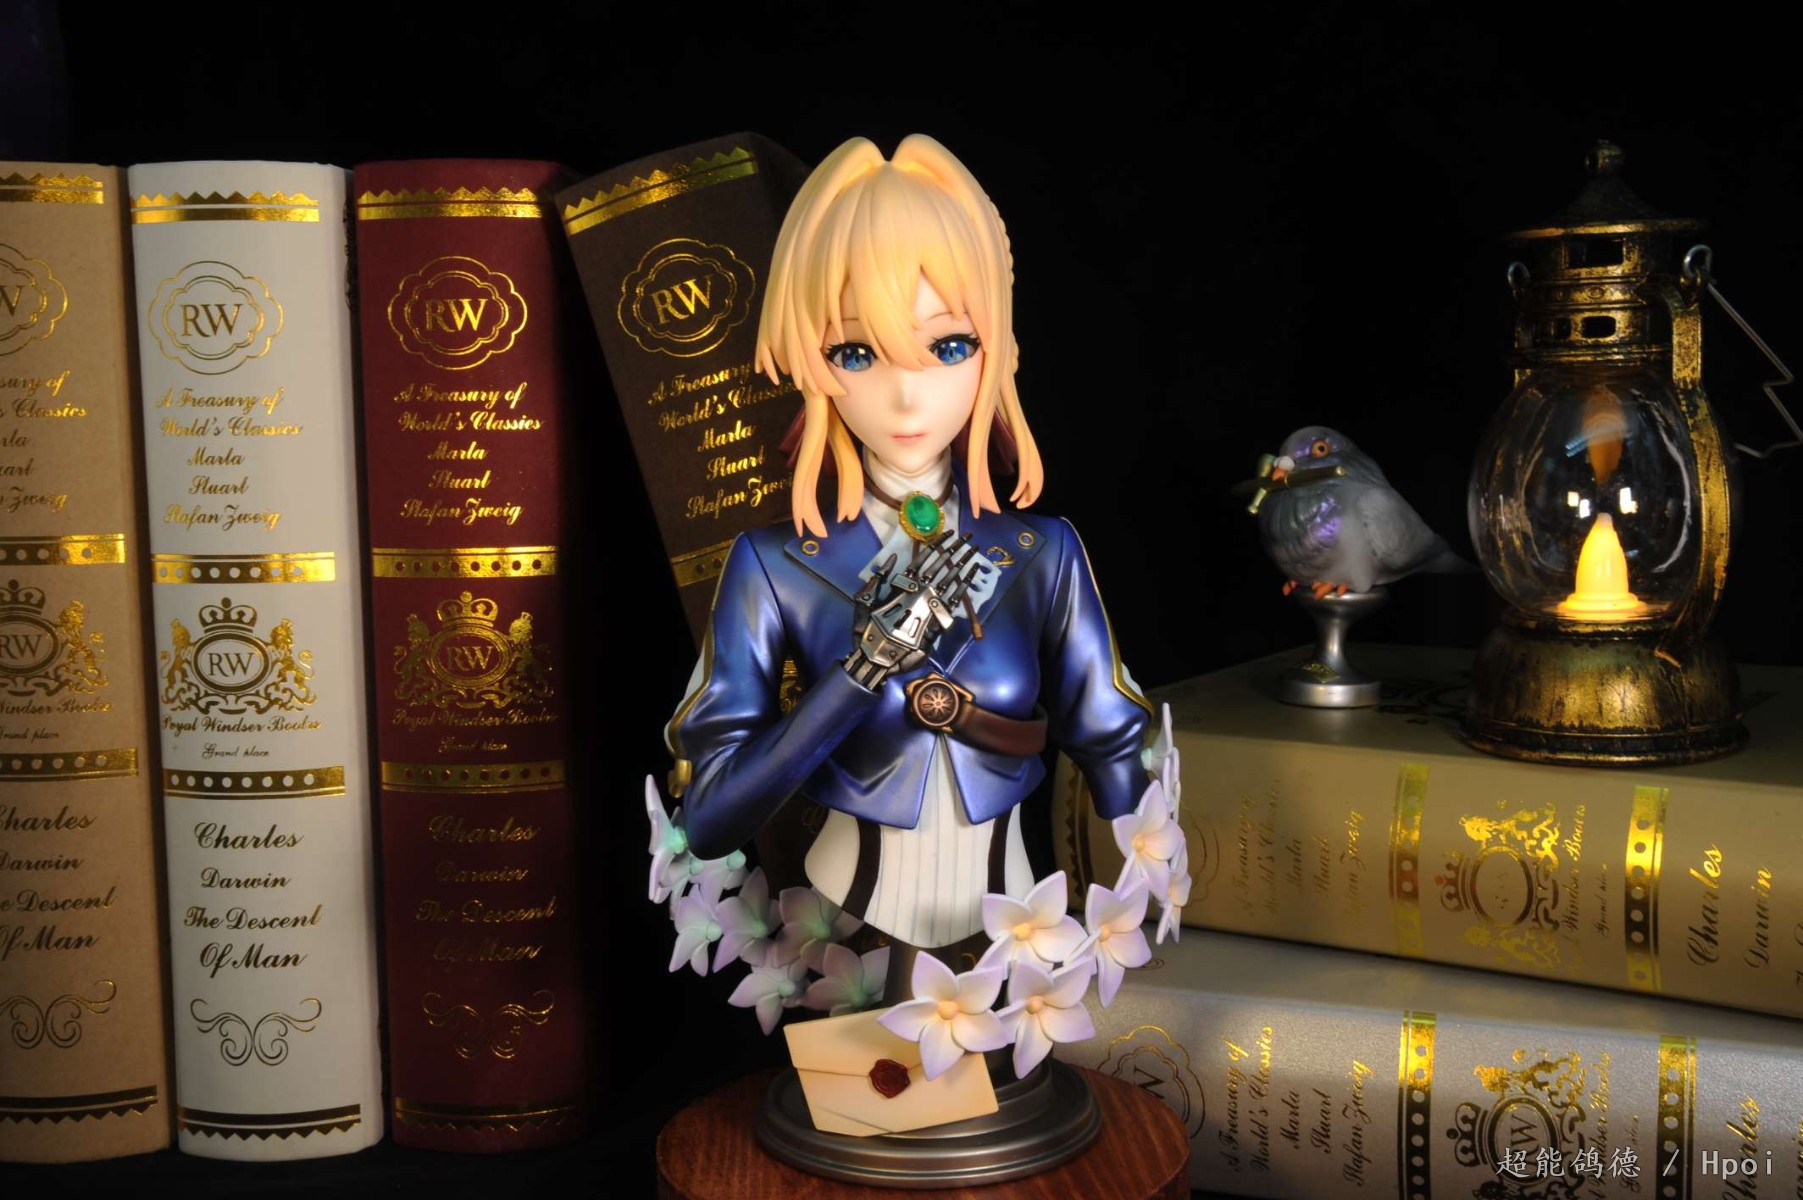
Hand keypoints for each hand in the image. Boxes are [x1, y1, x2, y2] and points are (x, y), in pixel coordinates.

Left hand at [844, 534, 984, 688]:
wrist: (874, 657)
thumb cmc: (867, 631)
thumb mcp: (864, 601)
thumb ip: (878, 580)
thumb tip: (894, 557)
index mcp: (903, 587)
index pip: (921, 562)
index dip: (934, 547)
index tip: (946, 534)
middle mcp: (918, 594)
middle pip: (938, 568)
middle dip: (952, 552)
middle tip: (966, 538)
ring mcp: (928, 607)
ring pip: (947, 582)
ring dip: (960, 566)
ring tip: (973, 552)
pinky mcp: (936, 622)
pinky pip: (950, 604)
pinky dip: (961, 590)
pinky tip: (969, 576)